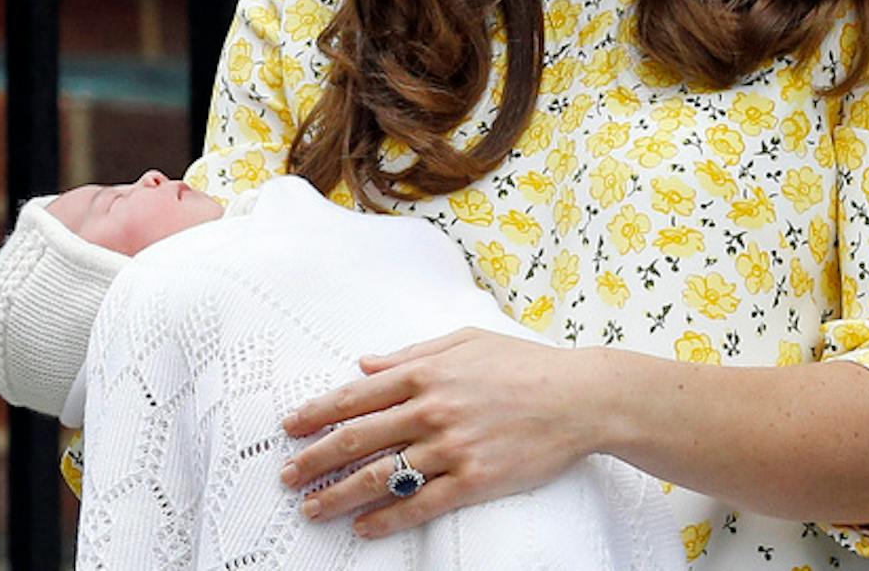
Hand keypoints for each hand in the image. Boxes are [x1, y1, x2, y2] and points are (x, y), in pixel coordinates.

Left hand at [279, 329, 619, 537]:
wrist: (581, 397)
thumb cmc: (527, 364)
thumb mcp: (468, 341)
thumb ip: (413, 352)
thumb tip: (365, 364)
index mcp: (428, 372)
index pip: (356, 396)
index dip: (317, 412)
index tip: (291, 426)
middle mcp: (433, 409)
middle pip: (357, 439)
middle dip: (314, 459)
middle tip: (287, 475)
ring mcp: (452, 447)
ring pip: (379, 476)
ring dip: (338, 495)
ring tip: (312, 508)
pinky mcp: (473, 479)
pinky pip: (419, 504)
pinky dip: (386, 519)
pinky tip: (364, 527)